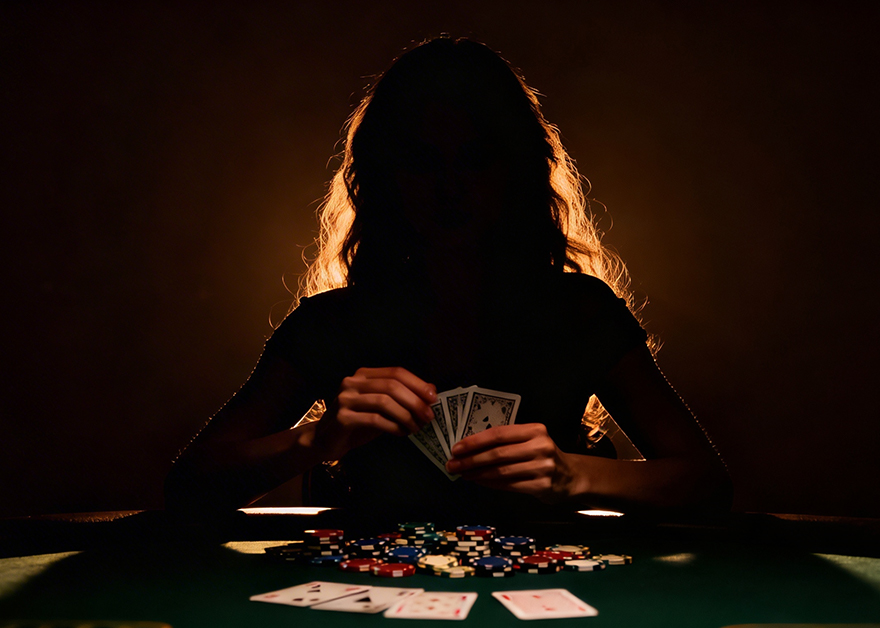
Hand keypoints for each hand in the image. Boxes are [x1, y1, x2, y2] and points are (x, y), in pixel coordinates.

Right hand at [314, 367, 436, 459]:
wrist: (326, 441)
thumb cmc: (358, 423)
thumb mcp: (382, 408)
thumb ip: (402, 397)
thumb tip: (431, 389)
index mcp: (363, 375)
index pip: (395, 372)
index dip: (417, 383)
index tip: (433, 397)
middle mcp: (352, 382)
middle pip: (391, 386)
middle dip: (415, 401)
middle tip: (428, 416)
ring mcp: (345, 399)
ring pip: (384, 402)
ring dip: (406, 415)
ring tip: (416, 427)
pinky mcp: (343, 417)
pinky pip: (375, 419)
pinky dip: (393, 426)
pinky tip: (401, 433)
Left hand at [445, 423, 575, 503]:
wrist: (570, 477)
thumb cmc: (542, 456)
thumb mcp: (529, 441)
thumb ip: (506, 442)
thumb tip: (470, 448)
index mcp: (535, 430)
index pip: (498, 434)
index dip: (475, 441)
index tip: (456, 448)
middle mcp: (540, 446)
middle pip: (498, 453)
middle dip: (471, 459)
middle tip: (453, 464)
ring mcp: (543, 467)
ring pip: (501, 470)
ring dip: (478, 473)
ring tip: (462, 474)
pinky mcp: (542, 485)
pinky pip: (509, 485)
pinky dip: (490, 483)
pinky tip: (478, 481)